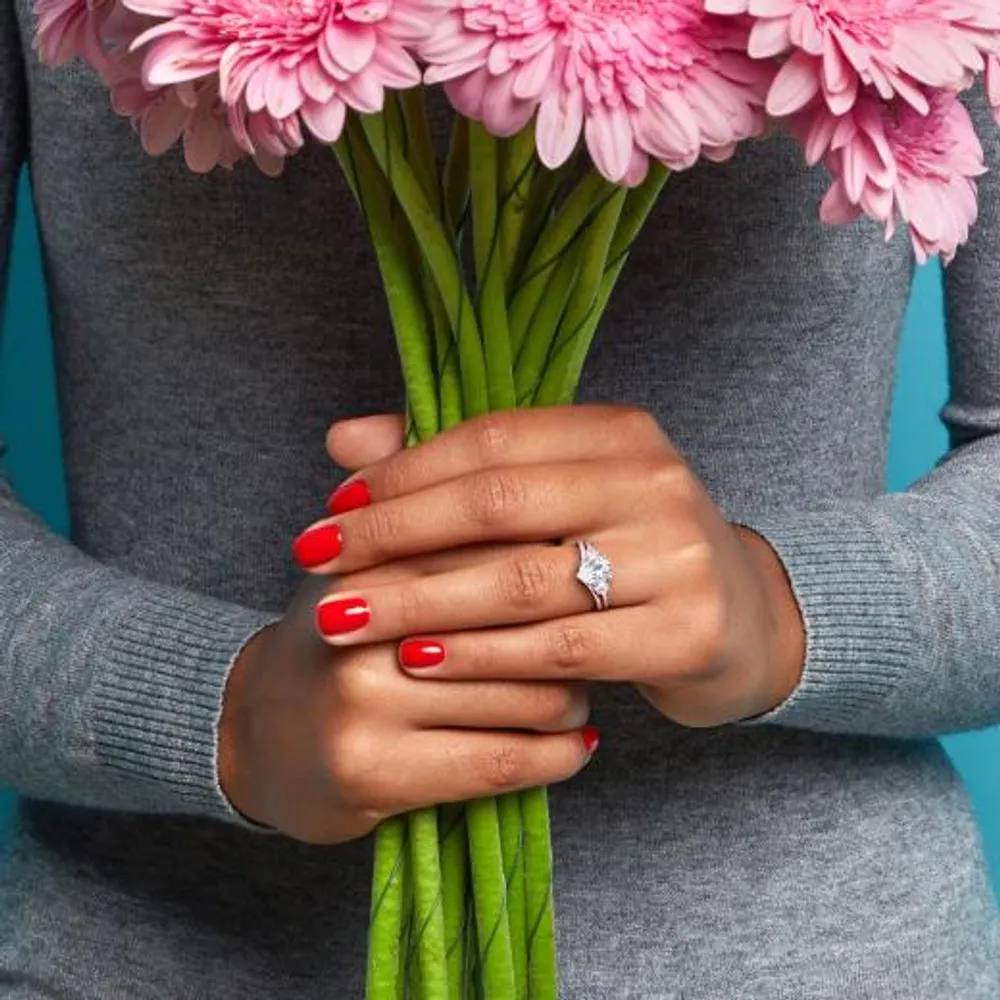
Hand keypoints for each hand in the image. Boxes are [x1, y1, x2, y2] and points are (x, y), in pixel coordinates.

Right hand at [217, 418, 594, 844]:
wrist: (260, 736)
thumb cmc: (340, 638)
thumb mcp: (370, 562)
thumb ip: (423, 500)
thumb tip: (500, 448)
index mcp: (372, 560)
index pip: (499, 545)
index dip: (564, 560)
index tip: (600, 569)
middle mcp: (362, 623)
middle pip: (520, 618)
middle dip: (575, 627)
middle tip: (602, 636)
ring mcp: (364, 699)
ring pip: (526, 694)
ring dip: (570, 699)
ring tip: (576, 695)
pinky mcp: (373, 772)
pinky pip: (505, 761)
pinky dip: (558, 755)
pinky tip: (576, 746)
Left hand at [296, 406, 805, 727]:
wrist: (744, 619)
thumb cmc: (629, 552)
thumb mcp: (559, 497)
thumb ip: (458, 466)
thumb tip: (342, 441)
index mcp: (620, 432)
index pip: (491, 440)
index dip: (402, 473)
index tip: (332, 507)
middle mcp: (653, 481)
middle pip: (497, 504)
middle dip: (392, 535)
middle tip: (314, 562)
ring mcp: (677, 556)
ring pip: (520, 582)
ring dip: (419, 602)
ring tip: (345, 617)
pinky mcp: (686, 631)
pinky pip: (559, 649)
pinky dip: (480, 657)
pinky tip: (421, 662)